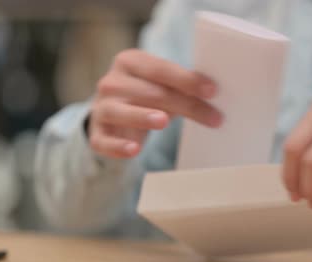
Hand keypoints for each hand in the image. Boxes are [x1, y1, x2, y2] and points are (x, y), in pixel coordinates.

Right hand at [89, 49, 221, 158]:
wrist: (112, 116)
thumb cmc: (145, 97)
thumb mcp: (162, 86)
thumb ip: (183, 86)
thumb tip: (214, 92)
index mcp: (130, 62)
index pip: (159, 69)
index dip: (186, 79)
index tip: (212, 90)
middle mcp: (112, 82)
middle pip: (149, 92)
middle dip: (183, 104)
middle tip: (212, 117)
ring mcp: (102, 108)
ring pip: (119, 111)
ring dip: (141, 116)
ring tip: (163, 121)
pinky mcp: (97, 134)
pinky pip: (104, 141)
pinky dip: (117, 146)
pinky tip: (134, 150)